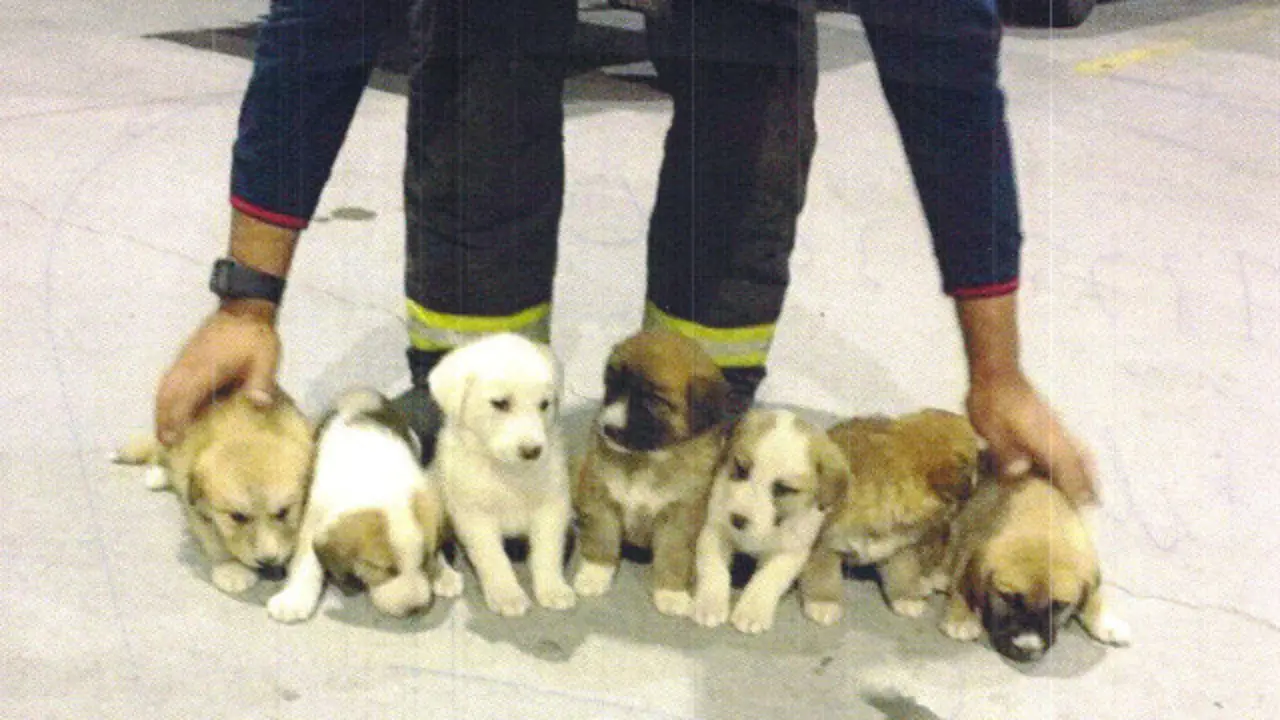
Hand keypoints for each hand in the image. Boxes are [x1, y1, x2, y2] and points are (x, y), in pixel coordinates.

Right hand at [154, 302, 279, 445]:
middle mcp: (187, 366)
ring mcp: (184, 360)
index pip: (183, 399)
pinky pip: (168, 381)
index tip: (173, 442)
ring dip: (161, 410)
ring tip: (165, 433)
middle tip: (165, 445)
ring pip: (163, 388)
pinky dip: (166, 397)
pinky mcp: (185, 356)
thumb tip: (259, 405)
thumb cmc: (255, 337)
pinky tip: (173, 409)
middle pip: (165, 396)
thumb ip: (261, 383)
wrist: (244, 307)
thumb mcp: (265, 360)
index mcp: (205, 368)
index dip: (176, 421)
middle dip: (162, 421)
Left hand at [966, 370, 1097, 505]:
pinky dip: (1077, 456)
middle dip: (1089, 481)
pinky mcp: (1049, 419)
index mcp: (1045, 436)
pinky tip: (1067, 463)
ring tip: (1089, 487)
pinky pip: (1071, 442)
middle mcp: (1056, 432)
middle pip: (1081, 460)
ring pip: (1079, 450)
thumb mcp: (990, 429)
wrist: (997, 371)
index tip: (1087, 507)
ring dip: (1086, 469)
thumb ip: (1004, 452)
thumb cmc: (992, 401)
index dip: (1077, 488)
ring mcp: (1055, 424)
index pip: (1067, 467)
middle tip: (1096, 502)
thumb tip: (1019, 472)